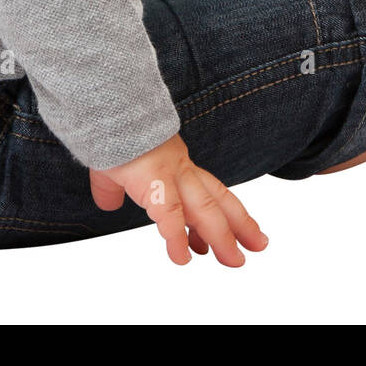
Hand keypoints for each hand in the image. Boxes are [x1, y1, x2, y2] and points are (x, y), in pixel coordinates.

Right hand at [88, 133, 268, 265]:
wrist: (107, 104)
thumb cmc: (110, 129)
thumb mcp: (115, 165)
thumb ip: (114, 187)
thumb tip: (108, 203)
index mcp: (175, 163)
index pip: (208, 190)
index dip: (223, 213)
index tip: (227, 238)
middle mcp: (180, 168)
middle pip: (217, 200)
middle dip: (240, 225)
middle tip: (259, 246)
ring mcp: (170, 173)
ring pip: (205, 209)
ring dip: (222, 237)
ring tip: (235, 261)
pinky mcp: (152, 181)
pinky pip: (169, 215)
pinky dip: (177, 239)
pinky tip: (181, 258)